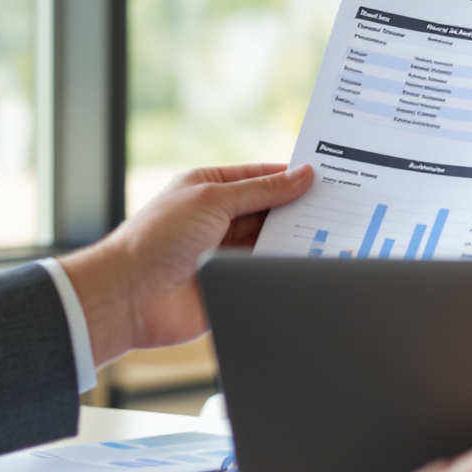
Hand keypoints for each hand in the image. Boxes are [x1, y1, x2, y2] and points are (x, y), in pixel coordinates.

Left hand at [60, 163, 312, 361]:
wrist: (131, 296)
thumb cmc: (157, 238)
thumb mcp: (213, 199)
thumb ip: (261, 190)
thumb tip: (302, 175)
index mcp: (209, 188)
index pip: (260, 177)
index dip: (291, 176)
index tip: (327, 176)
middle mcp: (220, 219)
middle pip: (271, 209)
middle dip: (300, 207)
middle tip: (340, 204)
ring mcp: (228, 253)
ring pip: (274, 241)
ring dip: (297, 238)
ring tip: (335, 230)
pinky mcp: (235, 284)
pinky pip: (269, 272)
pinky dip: (288, 267)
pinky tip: (313, 260)